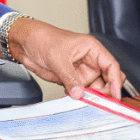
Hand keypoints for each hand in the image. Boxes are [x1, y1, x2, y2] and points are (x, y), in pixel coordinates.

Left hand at [3, 18, 125, 99]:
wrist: (24, 42)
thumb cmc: (42, 38)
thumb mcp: (57, 57)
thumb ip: (69, 77)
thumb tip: (80, 93)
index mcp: (92, 49)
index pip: (111, 66)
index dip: (116, 81)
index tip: (114, 95)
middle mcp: (89, 61)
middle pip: (106, 81)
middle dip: (104, 92)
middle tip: (97, 102)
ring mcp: (80, 71)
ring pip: (93, 89)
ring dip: (89, 97)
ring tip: (83, 101)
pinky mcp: (70, 79)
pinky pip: (79, 92)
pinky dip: (77, 97)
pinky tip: (73, 99)